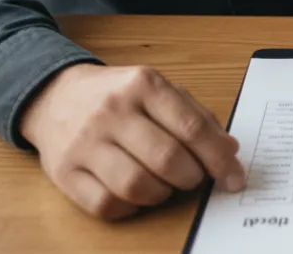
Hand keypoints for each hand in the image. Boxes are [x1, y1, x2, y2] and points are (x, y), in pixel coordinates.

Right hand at [20, 62, 244, 220]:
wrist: (57, 96)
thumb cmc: (119, 95)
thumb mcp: (158, 90)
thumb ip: (195, 116)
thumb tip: (230, 149)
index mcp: (144, 84)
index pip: (192, 127)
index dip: (219, 158)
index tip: (235, 178)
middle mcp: (113, 111)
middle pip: (167, 158)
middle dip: (191, 177)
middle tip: (194, 178)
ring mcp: (86, 143)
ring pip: (136, 185)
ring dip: (162, 194)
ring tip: (165, 185)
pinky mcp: (65, 173)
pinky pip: (105, 205)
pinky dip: (130, 208)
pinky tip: (136, 195)